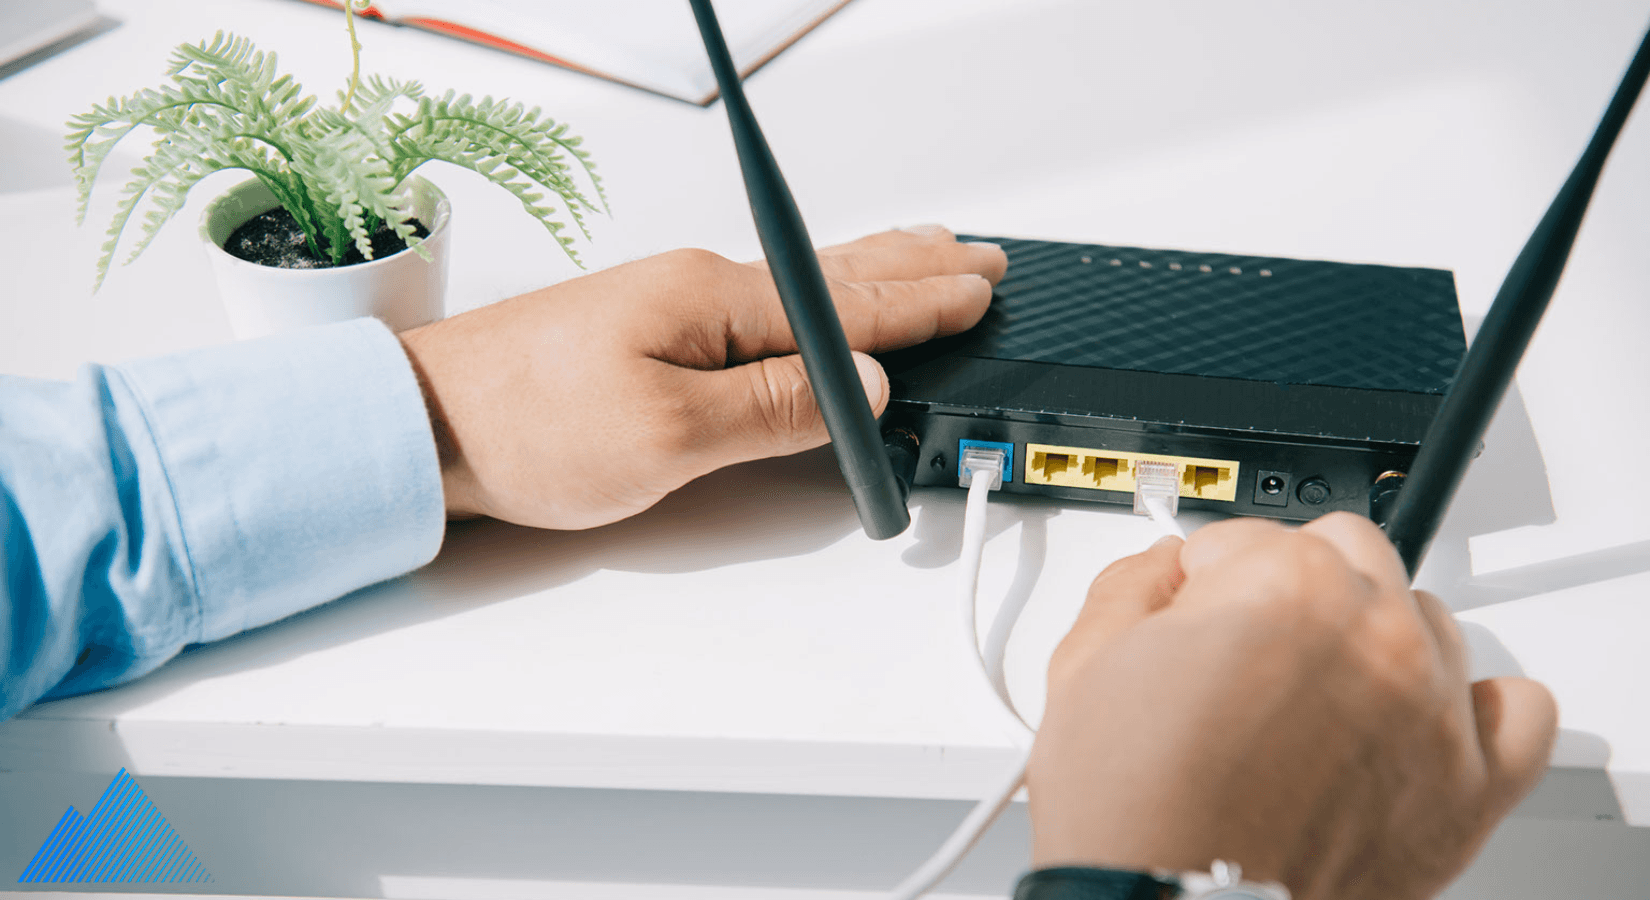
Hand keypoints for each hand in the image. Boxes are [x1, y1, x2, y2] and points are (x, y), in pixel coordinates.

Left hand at [398, 226, 1006, 528]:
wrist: (423, 422)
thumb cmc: (526, 426)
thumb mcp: (669, 436)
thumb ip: (774, 410)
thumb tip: (862, 387)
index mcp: (714, 301)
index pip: (849, 304)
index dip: (925, 303)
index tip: (980, 288)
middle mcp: (698, 289)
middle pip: (833, 275)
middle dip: (914, 269)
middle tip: (974, 259)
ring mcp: (671, 306)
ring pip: (799, 286)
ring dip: (872, 275)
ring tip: (919, 260)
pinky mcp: (647, 334)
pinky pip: (759, 307)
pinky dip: (814, 300)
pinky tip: (815, 307)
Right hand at [1027, 514, 1557, 899]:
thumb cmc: (1131, 815)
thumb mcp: (1082, 667)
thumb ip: (1132, 583)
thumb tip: (1165, 570)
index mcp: (1282, 583)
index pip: (1242, 536)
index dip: (1202, 582)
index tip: (1190, 624)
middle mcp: (1373, 631)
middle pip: (1345, 551)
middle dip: (1290, 589)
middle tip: (1246, 658)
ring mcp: (1433, 707)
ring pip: (1425, 617)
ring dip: (1373, 638)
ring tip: (1315, 704)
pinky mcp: (1471, 785)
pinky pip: (1520, 711)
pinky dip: (1475, 707)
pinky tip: (1414, 722)